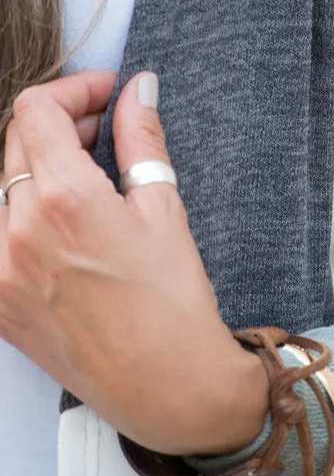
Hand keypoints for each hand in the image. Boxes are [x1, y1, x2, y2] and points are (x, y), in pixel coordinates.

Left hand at [0, 70, 268, 455]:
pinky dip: (25, 212)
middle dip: (59, 123)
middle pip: (14, 141)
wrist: (166, 386)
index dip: (75, 89)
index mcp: (65, 201)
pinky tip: (65, 222)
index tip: (105, 96)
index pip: (37, 110)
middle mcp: (18, 232)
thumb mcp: (165, 210)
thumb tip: (139, 90)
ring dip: (38, 166)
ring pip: (3, 185)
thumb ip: (141, 140)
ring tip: (85, 178)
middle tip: (103, 131)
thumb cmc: (175, 303)